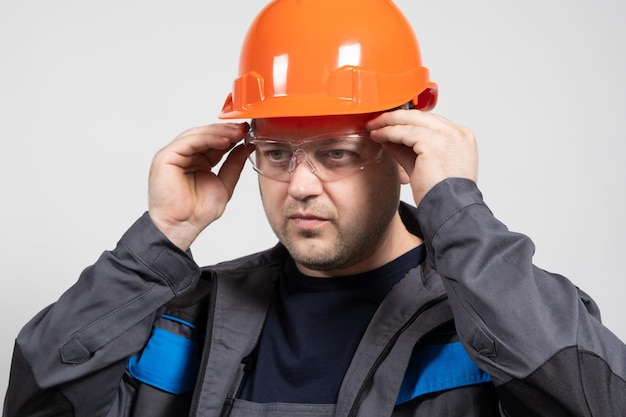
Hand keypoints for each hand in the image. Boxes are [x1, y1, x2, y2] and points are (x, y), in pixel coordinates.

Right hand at [147, 122, 249, 249]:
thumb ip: (233, 165)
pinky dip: (207, 138)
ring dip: (219, 132)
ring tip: (237, 133)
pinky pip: (188, 141)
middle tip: (244, 129)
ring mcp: (174, 155)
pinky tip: (223, 140)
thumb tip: (245, 148)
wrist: (182, 226)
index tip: (247, 133)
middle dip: (226, 131)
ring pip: (197, 135)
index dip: (231, 136)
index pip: (214, 142)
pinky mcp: (166, 157)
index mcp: (197, 162)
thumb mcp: (224, 184)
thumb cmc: (197, 212)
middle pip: (205, 135)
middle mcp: (184, 156)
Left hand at [366, 109, 477, 206]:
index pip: (430, 122)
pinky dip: (389, 132)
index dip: (407, 121)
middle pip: (421, 116)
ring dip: (389, 123)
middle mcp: (457, 134)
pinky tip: (378, 136)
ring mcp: (448, 136)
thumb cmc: (442, 196)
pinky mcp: (435, 143)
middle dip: (395, 117)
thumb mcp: (423, 167)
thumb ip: (408, 150)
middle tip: (376, 121)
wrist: (450, 211)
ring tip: (373, 128)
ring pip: (412, 120)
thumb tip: (389, 138)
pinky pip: (405, 132)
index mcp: (460, 138)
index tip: (390, 124)